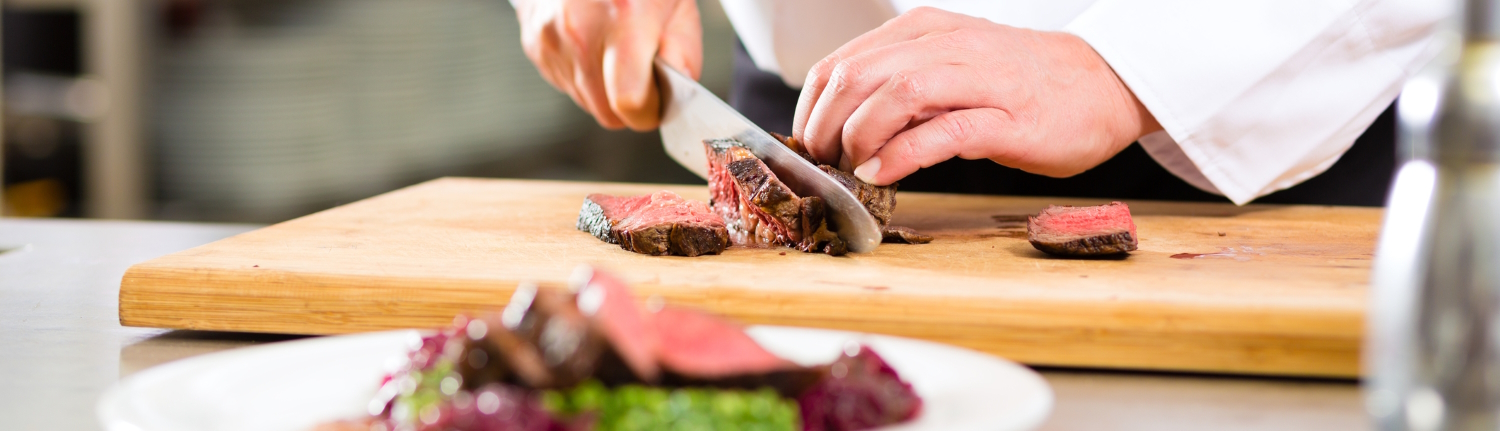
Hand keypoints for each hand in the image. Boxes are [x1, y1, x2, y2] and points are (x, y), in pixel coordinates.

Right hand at [515, 0, 701, 130]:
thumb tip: (675, 98)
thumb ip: (683, 54)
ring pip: (585, 101)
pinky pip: (565, 83)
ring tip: (616, 46)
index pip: (630, 102)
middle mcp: (580, 30)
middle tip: (642, 71)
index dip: (650, 111)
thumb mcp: (678, 4)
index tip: (658, 101)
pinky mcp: (533, 42)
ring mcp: (550, 37)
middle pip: (607, 111)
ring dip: (605, 87)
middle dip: (629, 102)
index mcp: (625, 19)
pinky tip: (594, 41)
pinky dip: (583, 72)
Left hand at [791, 7, 1160, 184]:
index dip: (812, 108)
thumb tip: (842, 124)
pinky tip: (882, 174)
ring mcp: (979, 80)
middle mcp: (947, 46)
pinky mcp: (1008, 120)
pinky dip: (902, 155)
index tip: (808, 144)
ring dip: (859, 138)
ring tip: (851, 168)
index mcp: (925, 31)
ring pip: (895, 94)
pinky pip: (942, 132)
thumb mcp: (950, 68)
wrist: (1102, 84)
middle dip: (827, 126)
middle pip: (858, 77)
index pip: (843, 62)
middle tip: (824, 163)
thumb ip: (901, 86)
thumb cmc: (1019, 84)